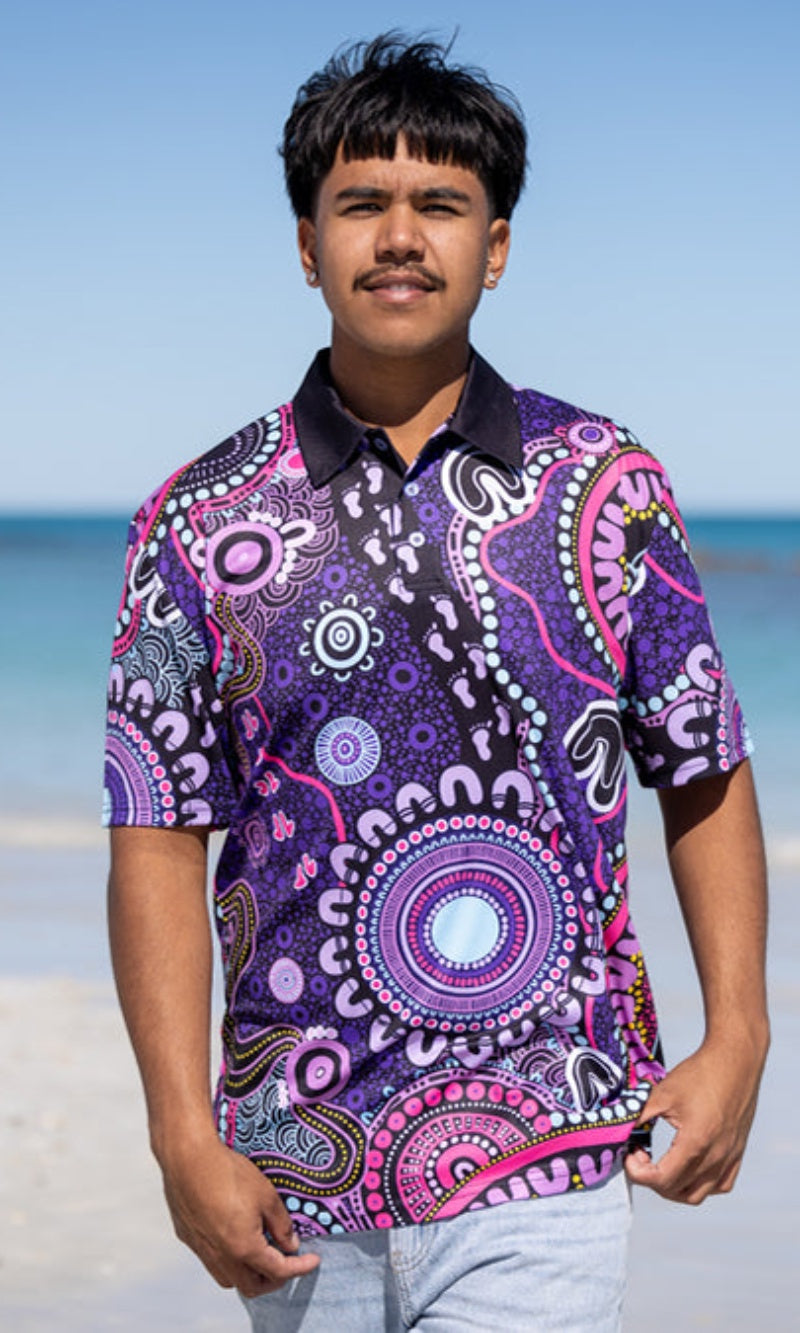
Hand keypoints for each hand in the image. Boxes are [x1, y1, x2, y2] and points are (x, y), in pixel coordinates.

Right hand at [160, 1136, 320, 1296]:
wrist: (188, 1159)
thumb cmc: (228, 1174)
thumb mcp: (267, 1196)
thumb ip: (282, 1226)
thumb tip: (290, 1245)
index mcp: (244, 1249)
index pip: (278, 1271)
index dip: (300, 1267)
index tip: (313, 1261)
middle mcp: (221, 1257)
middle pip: (252, 1286)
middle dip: (274, 1280)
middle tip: (288, 1262)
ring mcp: (202, 1251)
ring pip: (230, 1279)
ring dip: (250, 1274)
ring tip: (262, 1254)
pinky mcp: (189, 1239)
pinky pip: (213, 1261)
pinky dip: (230, 1260)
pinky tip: (236, 1237)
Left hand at [624, 1033, 766, 1204]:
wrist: (734, 1061)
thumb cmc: (699, 1074)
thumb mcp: (662, 1092)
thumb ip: (638, 1114)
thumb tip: (615, 1128)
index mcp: (695, 1143)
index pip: (661, 1180)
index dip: (638, 1172)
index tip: (629, 1153)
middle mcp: (715, 1157)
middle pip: (676, 1191)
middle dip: (651, 1178)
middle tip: (640, 1154)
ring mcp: (729, 1158)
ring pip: (697, 1194)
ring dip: (673, 1187)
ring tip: (660, 1163)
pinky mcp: (737, 1153)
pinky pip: (719, 1185)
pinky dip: (699, 1184)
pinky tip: (687, 1164)